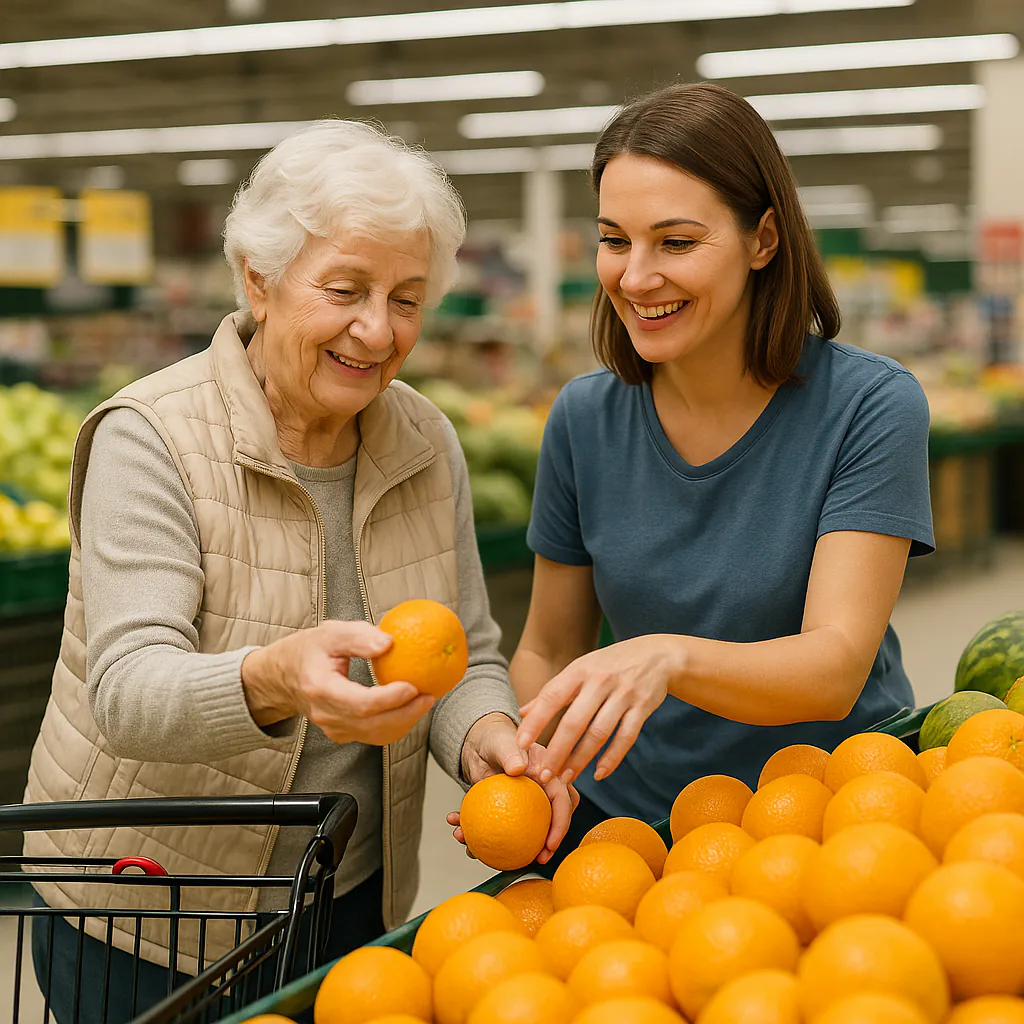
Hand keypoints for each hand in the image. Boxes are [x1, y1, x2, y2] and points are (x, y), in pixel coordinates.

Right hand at [241, 620, 434, 745]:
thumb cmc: (308, 650)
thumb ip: (358, 636)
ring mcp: (333, 728)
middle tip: (429, 695)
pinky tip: (410, 708)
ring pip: (375, 735)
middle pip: (372, 724)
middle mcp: (326, 714)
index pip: (360, 703)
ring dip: (405, 721)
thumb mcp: (330, 633)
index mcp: (321, 689)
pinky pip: (373, 735)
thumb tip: (389, 643)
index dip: (390, 698)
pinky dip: (395, 725)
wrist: (283, 676)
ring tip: (425, 700)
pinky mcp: (342, 733)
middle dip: (406, 713)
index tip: (413, 685)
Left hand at [446, 712, 579, 865]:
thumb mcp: (504, 743)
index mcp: (550, 775)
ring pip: (522, 831)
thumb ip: (511, 753)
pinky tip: (459, 832)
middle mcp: (542, 793)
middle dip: (547, 845)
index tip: (549, 844)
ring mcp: (525, 805)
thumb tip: (517, 769)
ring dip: (504, 845)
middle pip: (552, 822)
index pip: (564, 801)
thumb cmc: (497, 739)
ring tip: (482, 851)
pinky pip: (496, 828)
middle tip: (537, 859)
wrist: (479, 743)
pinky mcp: (505, 812)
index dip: (561, 825)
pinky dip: (477, 834)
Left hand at [515, 636, 681, 783]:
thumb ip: (553, 692)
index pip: (552, 696)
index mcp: (580, 670)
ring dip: (581, 759)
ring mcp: (623, 694)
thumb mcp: (580, 669)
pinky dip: (612, 758)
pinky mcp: (642, 707)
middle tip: (544, 775)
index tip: (521, 743)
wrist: (657, 655)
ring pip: (599, 733)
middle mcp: (600, 681)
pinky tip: (599, 774)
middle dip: (557, 751)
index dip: (536, 721)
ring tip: (566, 777)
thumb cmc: (610, 664)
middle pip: (575, 721)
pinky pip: (626, 737)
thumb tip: (522, 712)